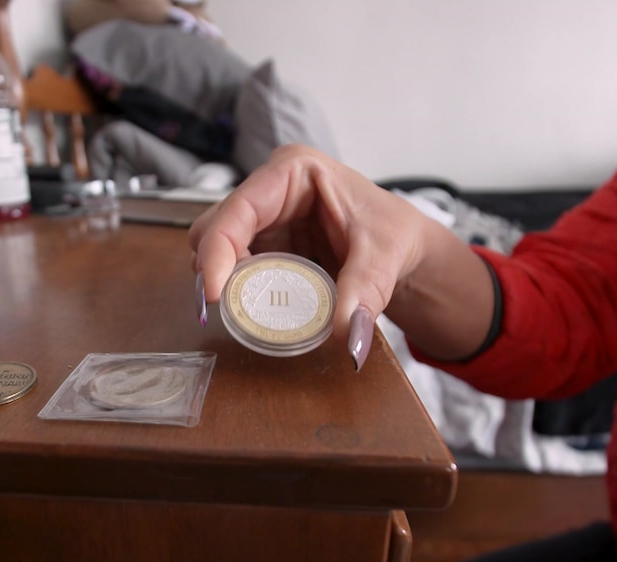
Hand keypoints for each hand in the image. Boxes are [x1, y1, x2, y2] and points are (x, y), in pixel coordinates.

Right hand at [189, 145, 436, 368]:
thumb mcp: (384, 258)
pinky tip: (256, 307)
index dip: (218, 249)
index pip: (239, 209)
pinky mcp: (264, 243)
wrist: (402, 247)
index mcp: (295, 170)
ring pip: (218, 248)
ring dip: (226, 281)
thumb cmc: (393, 233)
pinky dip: (240, 289)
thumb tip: (347, 336)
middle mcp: (270, 188)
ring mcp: (263, 217)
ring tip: (247, 309)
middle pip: (216, 227)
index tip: (215, 293)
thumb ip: (365, 293)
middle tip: (231, 307)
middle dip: (216, 268)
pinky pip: (236, 267)